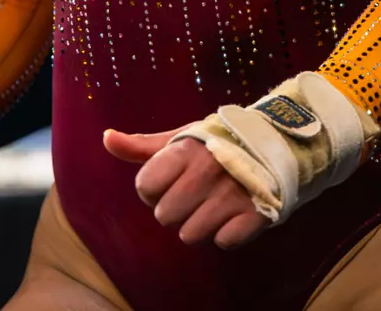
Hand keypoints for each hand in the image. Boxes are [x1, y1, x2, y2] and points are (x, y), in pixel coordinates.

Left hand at [103, 127, 269, 249]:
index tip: (169, 182)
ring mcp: (232, 192)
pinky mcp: (255, 213)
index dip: (152, 191)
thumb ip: (142, 146)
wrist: (275, 145)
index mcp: (184, 150)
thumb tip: (106, 138)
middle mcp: (206, 170)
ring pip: (191, 235)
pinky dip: (228, 233)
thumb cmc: (216, 145)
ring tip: (214, 206)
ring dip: (200, 226)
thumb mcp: (180, 139)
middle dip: (175, 210)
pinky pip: (224, 242)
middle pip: (165, 216)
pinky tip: (234, 214)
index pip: (144, 187)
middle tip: (194, 195)